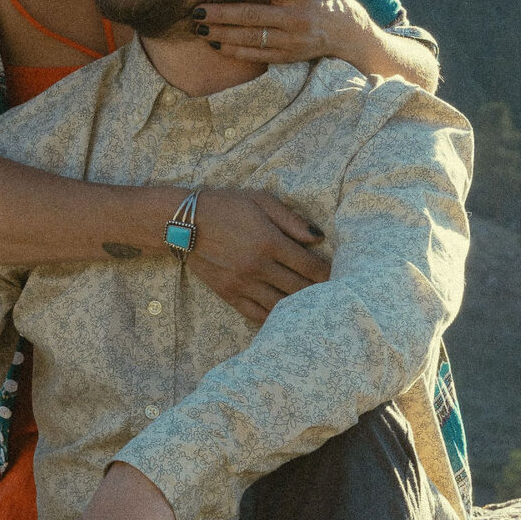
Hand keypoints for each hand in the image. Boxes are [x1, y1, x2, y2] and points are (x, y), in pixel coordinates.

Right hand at [187, 184, 328, 327]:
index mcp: (270, 242)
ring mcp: (243, 284)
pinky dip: (274, 318)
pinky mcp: (229, 295)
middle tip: (331, 294)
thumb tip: (319, 238)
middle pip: (300, 289)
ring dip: (299, 308)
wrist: (183, 223)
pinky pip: (257, 315)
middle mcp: (258, 267)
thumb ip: (291, 220)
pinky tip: (284, 316)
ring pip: (281, 305)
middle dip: (319, 292)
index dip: (328, 273)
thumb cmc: (225, 206)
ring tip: (311, 307)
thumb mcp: (261, 201)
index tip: (337, 275)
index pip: (310, 266)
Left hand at [191, 0, 363, 70]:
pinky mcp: (288, 56)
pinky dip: (236, 51)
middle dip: (221, 14)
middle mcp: (296, 17)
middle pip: (251, 16)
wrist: (345, 31)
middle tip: (196, 11)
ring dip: (222, 33)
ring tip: (199, 28)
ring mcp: (291, 39)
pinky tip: (216, 44)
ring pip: (251, 37)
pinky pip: (257, 55)